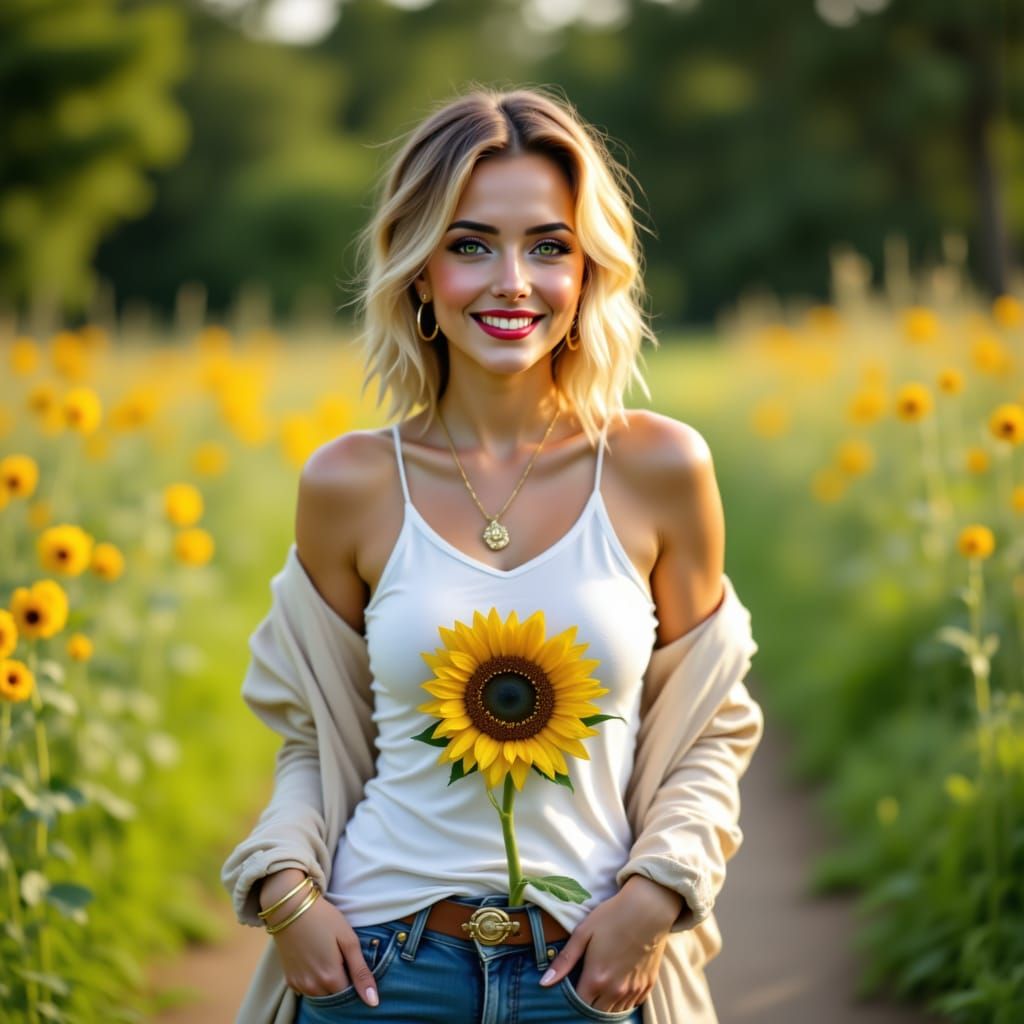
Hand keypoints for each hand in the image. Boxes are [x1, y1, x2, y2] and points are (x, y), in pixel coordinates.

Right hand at [259, 870, 379, 1006]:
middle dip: (342, 983)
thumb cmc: (324, 919)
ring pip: (321, 995)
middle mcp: (313, 988)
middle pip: (335, 996)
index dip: (355, 981)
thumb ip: (361, 972)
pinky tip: (316, 961)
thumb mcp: (348, 940)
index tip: (354, 964)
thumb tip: (373, 1001)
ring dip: (328, 983)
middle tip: (342, 958)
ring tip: (330, 957)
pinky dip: (315, 981)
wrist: (290, 907)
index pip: (350, 994)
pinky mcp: (289, 980)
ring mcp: (299, 985)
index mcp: (330, 978)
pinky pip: (308, 990)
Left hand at [539, 875, 681, 1012]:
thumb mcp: (583, 933)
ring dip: (605, 1006)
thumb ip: (564, 960)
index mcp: (596, 979)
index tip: (569, 991)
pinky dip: (622, 1001)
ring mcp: (633, 990)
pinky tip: (617, 986)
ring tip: (599, 989)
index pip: (578, 1006)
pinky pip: (631, 1005)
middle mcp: (615, 991)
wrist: (649, 909)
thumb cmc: (613, 916)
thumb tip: (543, 983)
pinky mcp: (647, 986)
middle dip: (588, 1005)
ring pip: (615, 1012)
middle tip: (584, 989)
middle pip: (596, 1013)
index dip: (571, 1001)